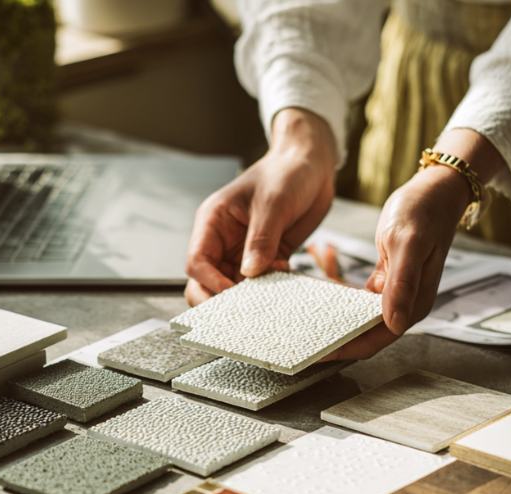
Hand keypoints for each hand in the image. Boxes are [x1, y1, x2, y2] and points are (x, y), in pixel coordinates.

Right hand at [185, 108, 337, 304]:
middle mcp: (223, 240)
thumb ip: (261, 239)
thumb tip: (249, 273)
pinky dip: (269, 290)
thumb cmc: (287, 173)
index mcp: (213, 221)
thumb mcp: (273, 203)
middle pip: (207, 281)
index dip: (209, 282)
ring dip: (248, 297)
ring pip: (233, 287)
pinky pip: (260, 283)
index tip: (231, 294)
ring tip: (268, 296)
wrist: (313, 166)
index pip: (197, 261)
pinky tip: (284, 285)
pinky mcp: (266, 258)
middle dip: (219, 298)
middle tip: (242, 311)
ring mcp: (243, 251)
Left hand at [324, 167, 467, 359]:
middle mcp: (406, 304)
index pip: (375, 340)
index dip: (346, 349)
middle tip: (303, 344)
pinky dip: (342, 302)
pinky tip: (322, 301)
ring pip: (361, 320)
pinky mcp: (388, 281)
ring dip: (337, 324)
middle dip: (337, 341)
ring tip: (306, 328)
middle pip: (366, 335)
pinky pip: (360, 301)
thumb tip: (394, 324)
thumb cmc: (424, 212)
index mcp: (413, 303)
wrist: (435, 190)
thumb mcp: (406, 244)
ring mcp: (396, 294)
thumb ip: (401, 284)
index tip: (318, 353)